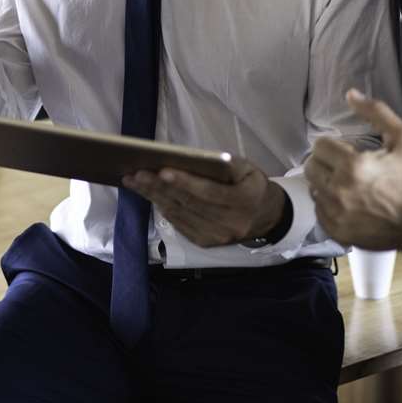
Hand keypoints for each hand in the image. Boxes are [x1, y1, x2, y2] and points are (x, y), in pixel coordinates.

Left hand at [124, 155, 286, 248]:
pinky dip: (162, 207)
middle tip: (137, 173)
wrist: (266, 217)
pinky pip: (179, 224)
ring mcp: (217, 236)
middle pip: (189, 203)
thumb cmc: (253, 186)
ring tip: (135, 181)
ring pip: (180, 214)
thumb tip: (192, 159)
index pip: (210, 192)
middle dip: (160, 187)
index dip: (185, 182)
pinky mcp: (206, 243)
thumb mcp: (248, 169)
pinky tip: (149, 194)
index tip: (163, 170)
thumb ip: (225, 164)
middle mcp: (230, 223)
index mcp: (244, 201)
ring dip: (154, 196)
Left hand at [305, 89, 401, 251]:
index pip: (320, 146)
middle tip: (343, 166)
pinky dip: (328, 204)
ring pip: (312, 188)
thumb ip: (376, 112)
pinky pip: (318, 210)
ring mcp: (335, 213)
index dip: (333, 146)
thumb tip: (350, 94)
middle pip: (311, 167)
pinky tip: (347, 202)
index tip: (347, 151)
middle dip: (325, 162)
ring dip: (325, 183)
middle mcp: (338, 190)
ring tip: (346, 185)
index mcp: (352, 166)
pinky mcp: (336, 230)